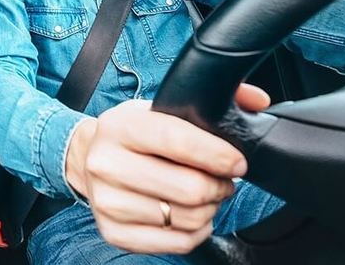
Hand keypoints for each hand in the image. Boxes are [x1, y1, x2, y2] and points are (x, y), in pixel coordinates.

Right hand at [64, 83, 270, 254]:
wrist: (87, 157)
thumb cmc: (132, 134)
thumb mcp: (159, 107)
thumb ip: (208, 100)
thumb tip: (257, 100)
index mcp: (118, 126)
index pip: (178, 141)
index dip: (218, 155)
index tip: (237, 162)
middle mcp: (105, 163)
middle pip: (189, 189)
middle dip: (219, 186)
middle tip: (222, 180)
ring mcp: (107, 201)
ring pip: (186, 219)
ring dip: (208, 209)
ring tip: (205, 195)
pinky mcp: (113, 232)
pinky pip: (175, 243)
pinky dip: (195, 232)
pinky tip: (191, 215)